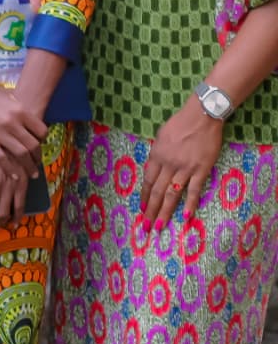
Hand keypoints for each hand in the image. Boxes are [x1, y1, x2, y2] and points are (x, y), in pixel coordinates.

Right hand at [0, 78, 44, 170]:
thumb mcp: (6, 95)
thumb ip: (18, 108)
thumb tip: (27, 117)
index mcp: (20, 110)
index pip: (41, 130)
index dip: (43, 140)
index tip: (40, 144)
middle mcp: (12, 122)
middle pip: (33, 145)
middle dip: (37, 157)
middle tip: (37, 163)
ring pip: (21, 154)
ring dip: (28, 166)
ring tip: (31, 173)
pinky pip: (1, 158)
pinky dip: (10, 168)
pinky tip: (14, 174)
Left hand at [142, 102, 224, 228]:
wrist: (202, 116)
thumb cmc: (180, 124)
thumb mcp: (160, 138)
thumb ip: (157, 155)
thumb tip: (154, 169)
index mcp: (156, 156)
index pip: (147, 182)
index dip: (144, 197)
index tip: (141, 210)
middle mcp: (168, 165)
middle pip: (156, 192)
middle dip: (150, 211)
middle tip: (145, 227)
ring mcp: (185, 168)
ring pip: (172, 194)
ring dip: (165, 212)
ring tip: (159, 227)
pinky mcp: (202, 169)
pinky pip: (194, 190)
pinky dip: (190, 204)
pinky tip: (186, 217)